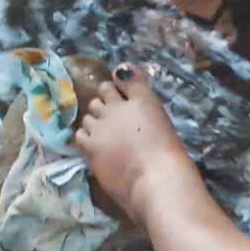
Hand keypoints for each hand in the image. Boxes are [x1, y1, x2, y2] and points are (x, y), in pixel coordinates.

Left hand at [73, 64, 200, 226]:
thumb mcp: (162, 120)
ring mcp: (100, 127)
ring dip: (95, 118)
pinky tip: (95, 143)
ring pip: (89, 114)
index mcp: (141, 99)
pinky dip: (86, 135)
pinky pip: (79, 134)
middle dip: (105, 100)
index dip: (119, 83)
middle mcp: (116, 108)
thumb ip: (142, 99)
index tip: (121, 89)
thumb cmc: (170, 152)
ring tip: (104, 130)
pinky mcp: (89, 147)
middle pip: (102, 94)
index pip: (123, 78)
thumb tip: (125, 72)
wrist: (155, 179)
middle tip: (114, 113)